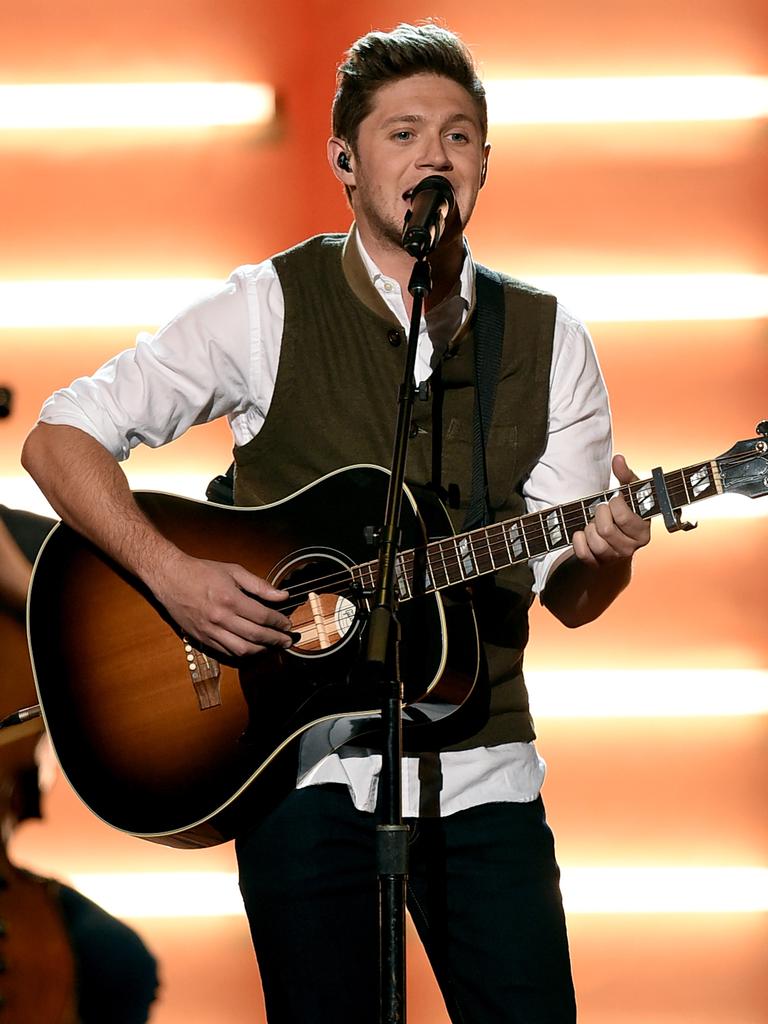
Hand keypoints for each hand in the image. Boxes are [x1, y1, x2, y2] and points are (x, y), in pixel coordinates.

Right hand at [150, 552, 291, 656]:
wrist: (169, 577)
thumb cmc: (201, 572)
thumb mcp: (233, 571)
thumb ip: (259, 586)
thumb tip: (281, 596)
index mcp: (230, 599)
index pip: (263, 617)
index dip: (279, 623)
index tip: (287, 624)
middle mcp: (220, 618)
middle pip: (256, 636)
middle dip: (276, 640)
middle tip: (288, 641)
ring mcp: (209, 631)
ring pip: (241, 649)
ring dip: (261, 650)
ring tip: (272, 646)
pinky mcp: (201, 638)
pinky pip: (225, 652)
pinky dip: (241, 653)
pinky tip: (251, 648)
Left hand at [571, 454, 650, 567]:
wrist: (615, 541)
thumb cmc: (624, 513)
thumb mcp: (628, 494)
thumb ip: (625, 476)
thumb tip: (618, 459)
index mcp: (643, 532)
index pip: (622, 516)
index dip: (614, 504)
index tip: (615, 500)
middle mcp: (630, 548)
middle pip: (605, 529)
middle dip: (599, 515)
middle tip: (602, 511)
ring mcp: (613, 558)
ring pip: (594, 541)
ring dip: (589, 528)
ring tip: (594, 523)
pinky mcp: (597, 564)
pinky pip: (582, 552)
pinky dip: (578, 540)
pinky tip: (582, 533)